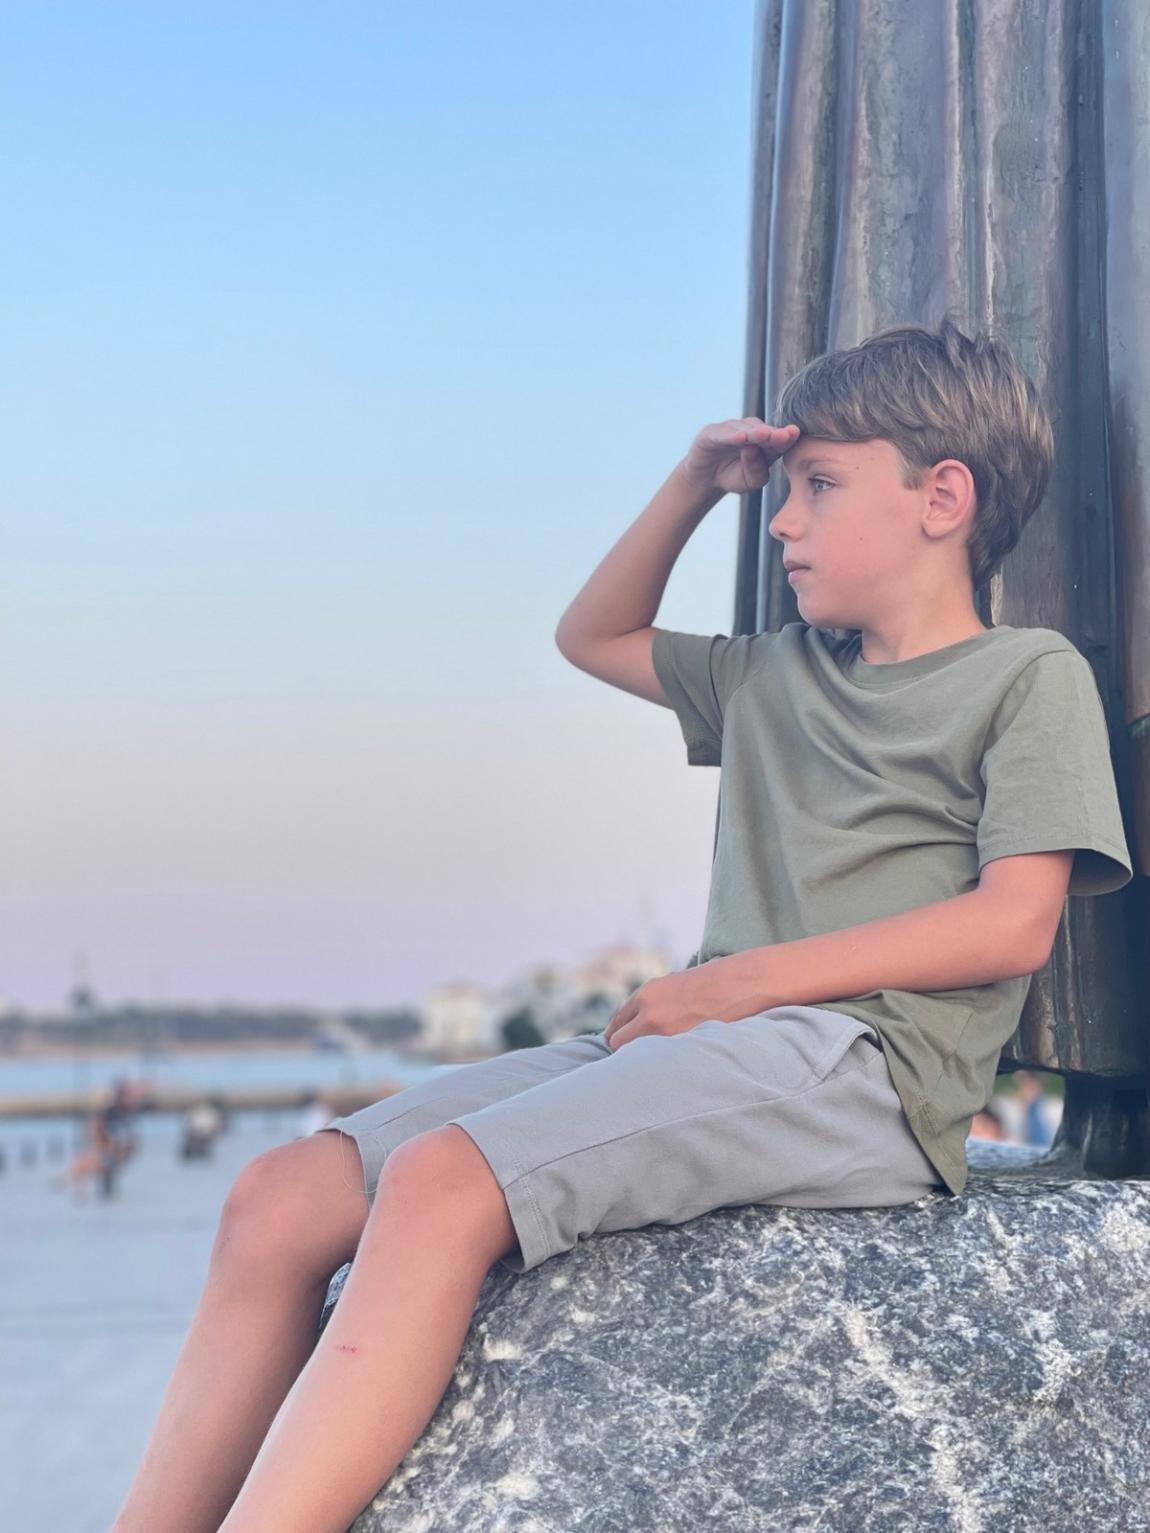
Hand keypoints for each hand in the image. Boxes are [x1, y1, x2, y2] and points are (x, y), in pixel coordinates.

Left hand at [602, 961, 751, 1050]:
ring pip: (634, 1056)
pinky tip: (667, 1065)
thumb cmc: (706, 985)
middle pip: (617, 1042)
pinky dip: (660, 1064)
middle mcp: (649, 1013)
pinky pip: (659, 1061)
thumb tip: (633, 1025)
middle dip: (622, 1050)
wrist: (736, 985)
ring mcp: (664, 1031)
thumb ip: (649, 1003)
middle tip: (630, 1058)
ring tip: (648, 1065)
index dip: (616, 1034)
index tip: (618, 1044)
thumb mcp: (670, 986)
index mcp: (645, 994)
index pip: (617, 1022)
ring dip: (639, 1060)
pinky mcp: (681, 1046)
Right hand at [680, 419, 799, 497]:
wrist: (705, 480)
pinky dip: (732, 434)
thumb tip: (754, 450)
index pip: (778, 439)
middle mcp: (750, 431)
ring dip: (755, 432)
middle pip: (764, 430)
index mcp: (765, 443)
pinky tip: (741, 438)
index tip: (794, 434)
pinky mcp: (712, 432)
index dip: (786, 436)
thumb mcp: (751, 481)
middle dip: (774, 433)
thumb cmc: (732, 478)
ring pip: (746, 428)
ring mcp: (731, 429)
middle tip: (785, 435)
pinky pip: (723, 433)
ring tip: (764, 436)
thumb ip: (758, 470)